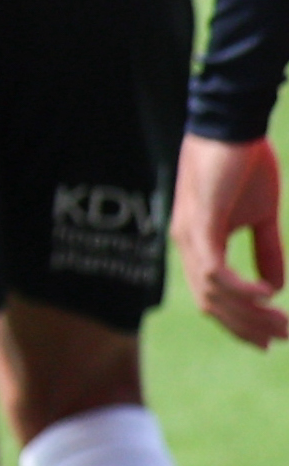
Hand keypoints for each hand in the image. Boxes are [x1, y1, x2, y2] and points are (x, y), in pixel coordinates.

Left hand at [180, 132, 285, 348]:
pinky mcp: (200, 222)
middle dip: (247, 326)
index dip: (239, 323)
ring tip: (281, 322)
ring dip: (249, 313)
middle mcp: (187, 244)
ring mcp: (189, 234)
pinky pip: (213, 269)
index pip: (212, 298)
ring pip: (213, 293)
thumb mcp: (262, 217)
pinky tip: (265, 295)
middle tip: (280, 339)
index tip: (270, 340)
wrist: (234, 125)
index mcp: (198, 244)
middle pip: (211, 303)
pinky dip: (238, 288)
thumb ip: (266, 251)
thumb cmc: (245, 165)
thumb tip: (276, 287)